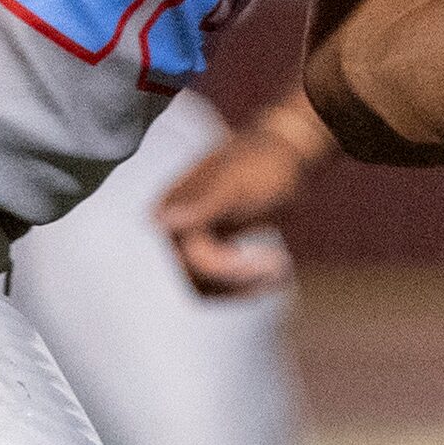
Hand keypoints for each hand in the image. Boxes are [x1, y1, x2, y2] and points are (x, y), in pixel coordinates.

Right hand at [155, 98, 325, 297]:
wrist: (281, 155)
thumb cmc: (262, 162)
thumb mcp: (237, 181)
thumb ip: (202, 200)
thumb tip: (161, 221)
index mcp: (171, 207)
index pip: (193, 261)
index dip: (231, 269)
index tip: (274, 260)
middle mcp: (173, 227)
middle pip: (198, 280)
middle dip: (241, 279)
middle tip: (280, 265)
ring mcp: (187, 241)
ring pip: (206, 289)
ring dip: (245, 286)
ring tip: (280, 268)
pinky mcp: (205, 250)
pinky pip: (217, 285)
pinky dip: (246, 284)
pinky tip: (275, 270)